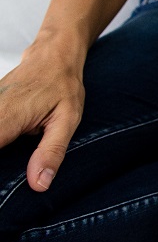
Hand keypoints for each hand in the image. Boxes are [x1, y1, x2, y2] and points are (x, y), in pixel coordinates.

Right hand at [0, 42, 86, 191]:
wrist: (53, 54)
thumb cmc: (63, 85)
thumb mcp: (67, 119)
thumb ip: (52, 151)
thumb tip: (39, 185)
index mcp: (7, 119)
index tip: (4, 187)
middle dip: (0, 165)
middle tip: (12, 177)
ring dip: (1, 150)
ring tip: (15, 158)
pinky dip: (0, 139)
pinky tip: (10, 144)